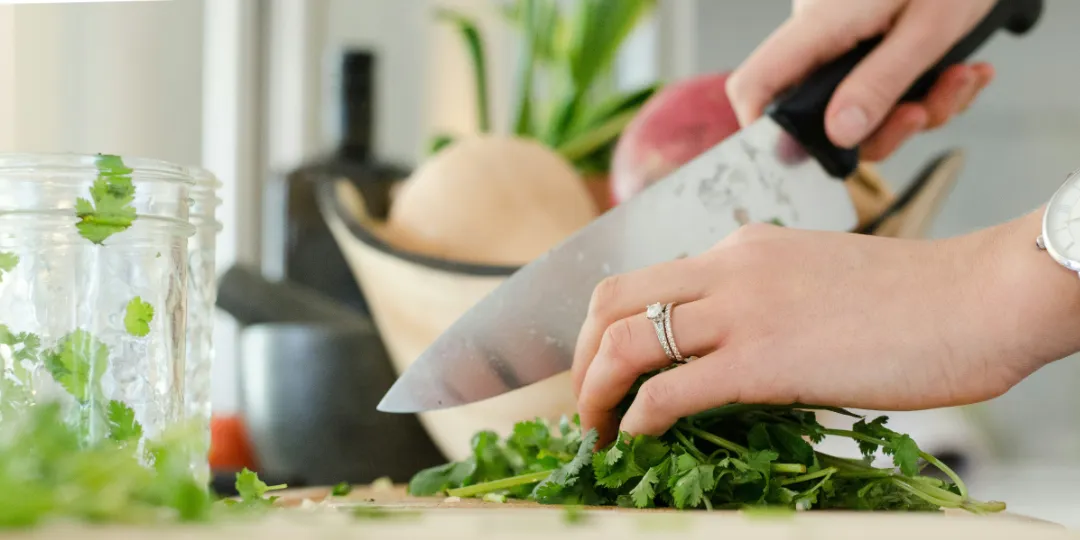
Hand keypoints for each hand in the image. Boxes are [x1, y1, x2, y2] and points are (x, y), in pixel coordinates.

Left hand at [571, 211, 1079, 444]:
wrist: (976, 298)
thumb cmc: (912, 300)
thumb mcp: (814, 279)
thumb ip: (761, 300)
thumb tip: (724, 351)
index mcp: (740, 249)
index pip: (642, 280)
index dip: (604, 328)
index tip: (602, 369)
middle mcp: (727, 268)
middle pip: (611, 302)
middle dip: (581, 357)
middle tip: (585, 403)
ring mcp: (741, 311)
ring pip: (625, 342)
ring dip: (595, 392)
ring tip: (596, 430)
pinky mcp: (763, 360)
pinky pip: (670, 391)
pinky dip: (637, 418)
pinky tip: (637, 438)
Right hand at [726, 0, 997, 160]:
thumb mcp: (929, 27)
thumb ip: (881, 82)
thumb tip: (839, 134)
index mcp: (820, 23)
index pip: (756, 85)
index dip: (764, 131)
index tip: (806, 159)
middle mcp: (821, 34)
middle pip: (819, 112)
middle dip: (882, 128)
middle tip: (924, 112)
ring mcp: (844, 37)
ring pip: (861, 106)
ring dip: (918, 108)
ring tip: (962, 79)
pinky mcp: (870, 39)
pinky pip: (883, 85)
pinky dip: (927, 89)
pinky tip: (961, 70)